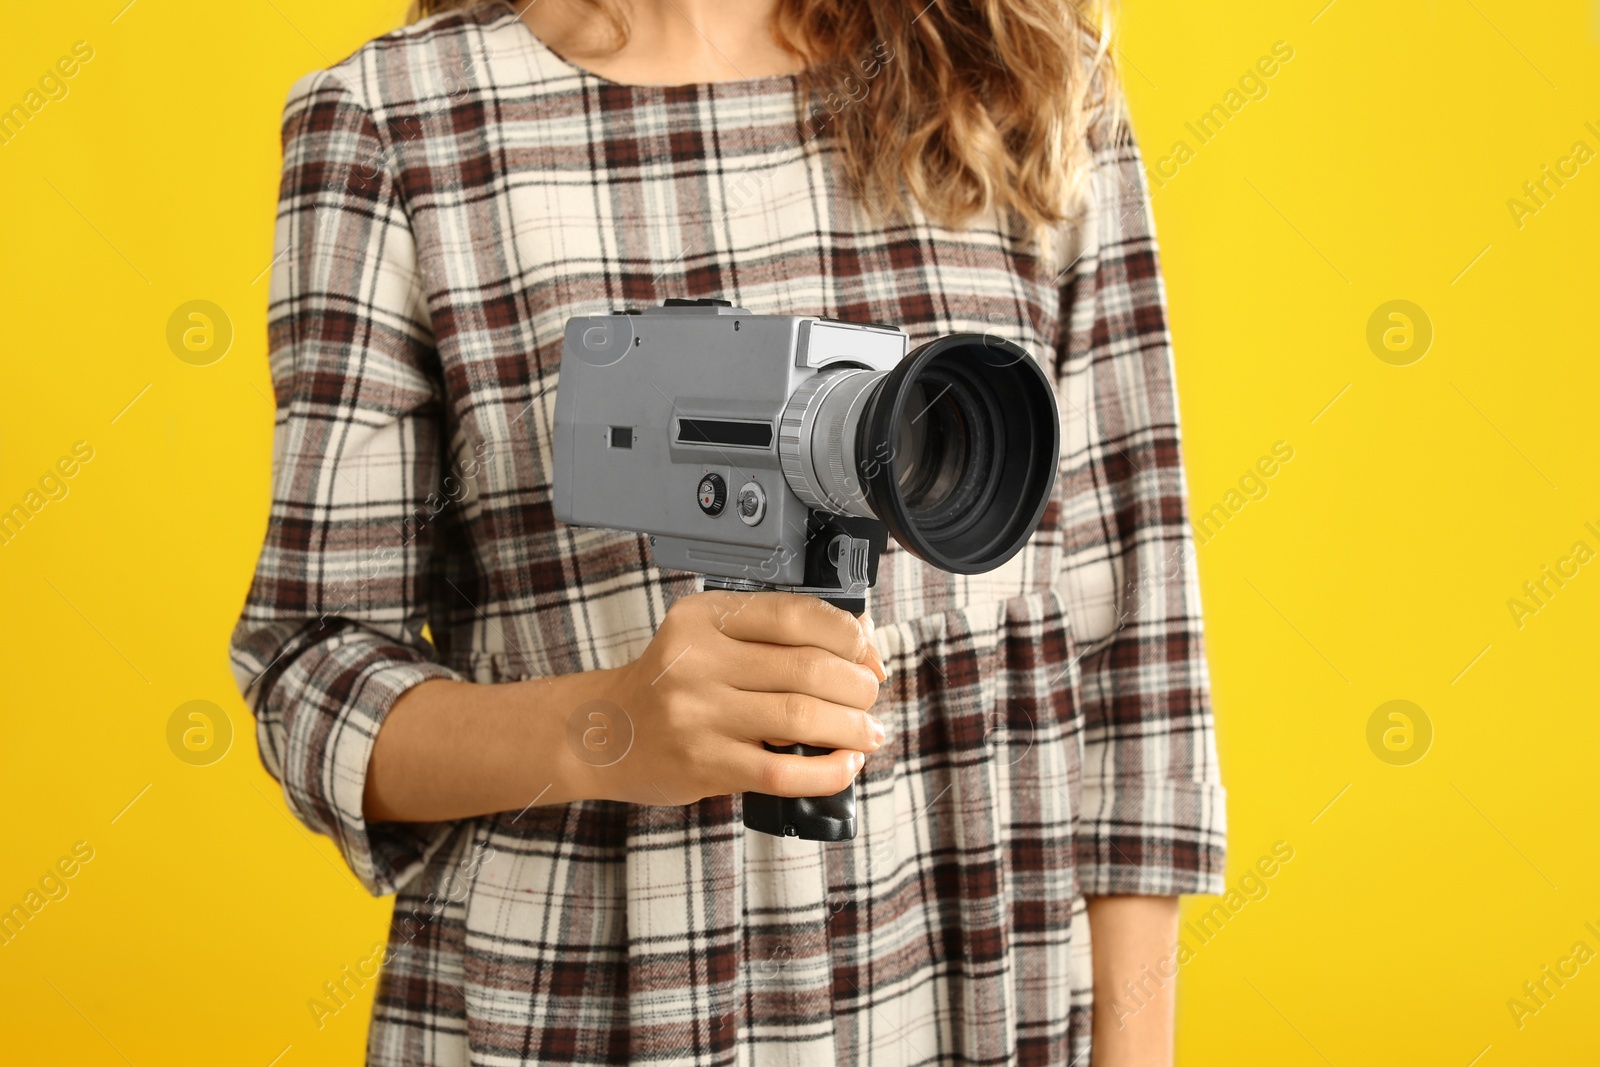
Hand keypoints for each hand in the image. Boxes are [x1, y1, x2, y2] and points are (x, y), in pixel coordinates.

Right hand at [587, 590, 886, 806]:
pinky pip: (783, 771)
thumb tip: (862, 646)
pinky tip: (844, 764)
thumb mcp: (707, 638)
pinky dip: (827, 771)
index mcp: (704, 618)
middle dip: (857, 685)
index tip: (867, 654)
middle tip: (869, 697)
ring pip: (802, 717)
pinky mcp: (705, 764)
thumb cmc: (669, 684)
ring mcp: (699, 715)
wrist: (602, 735)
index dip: (848, 636)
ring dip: (852, 727)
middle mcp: (698, 662)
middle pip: (808, 667)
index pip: (795, 615)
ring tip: (867, 732)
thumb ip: (772, 636)